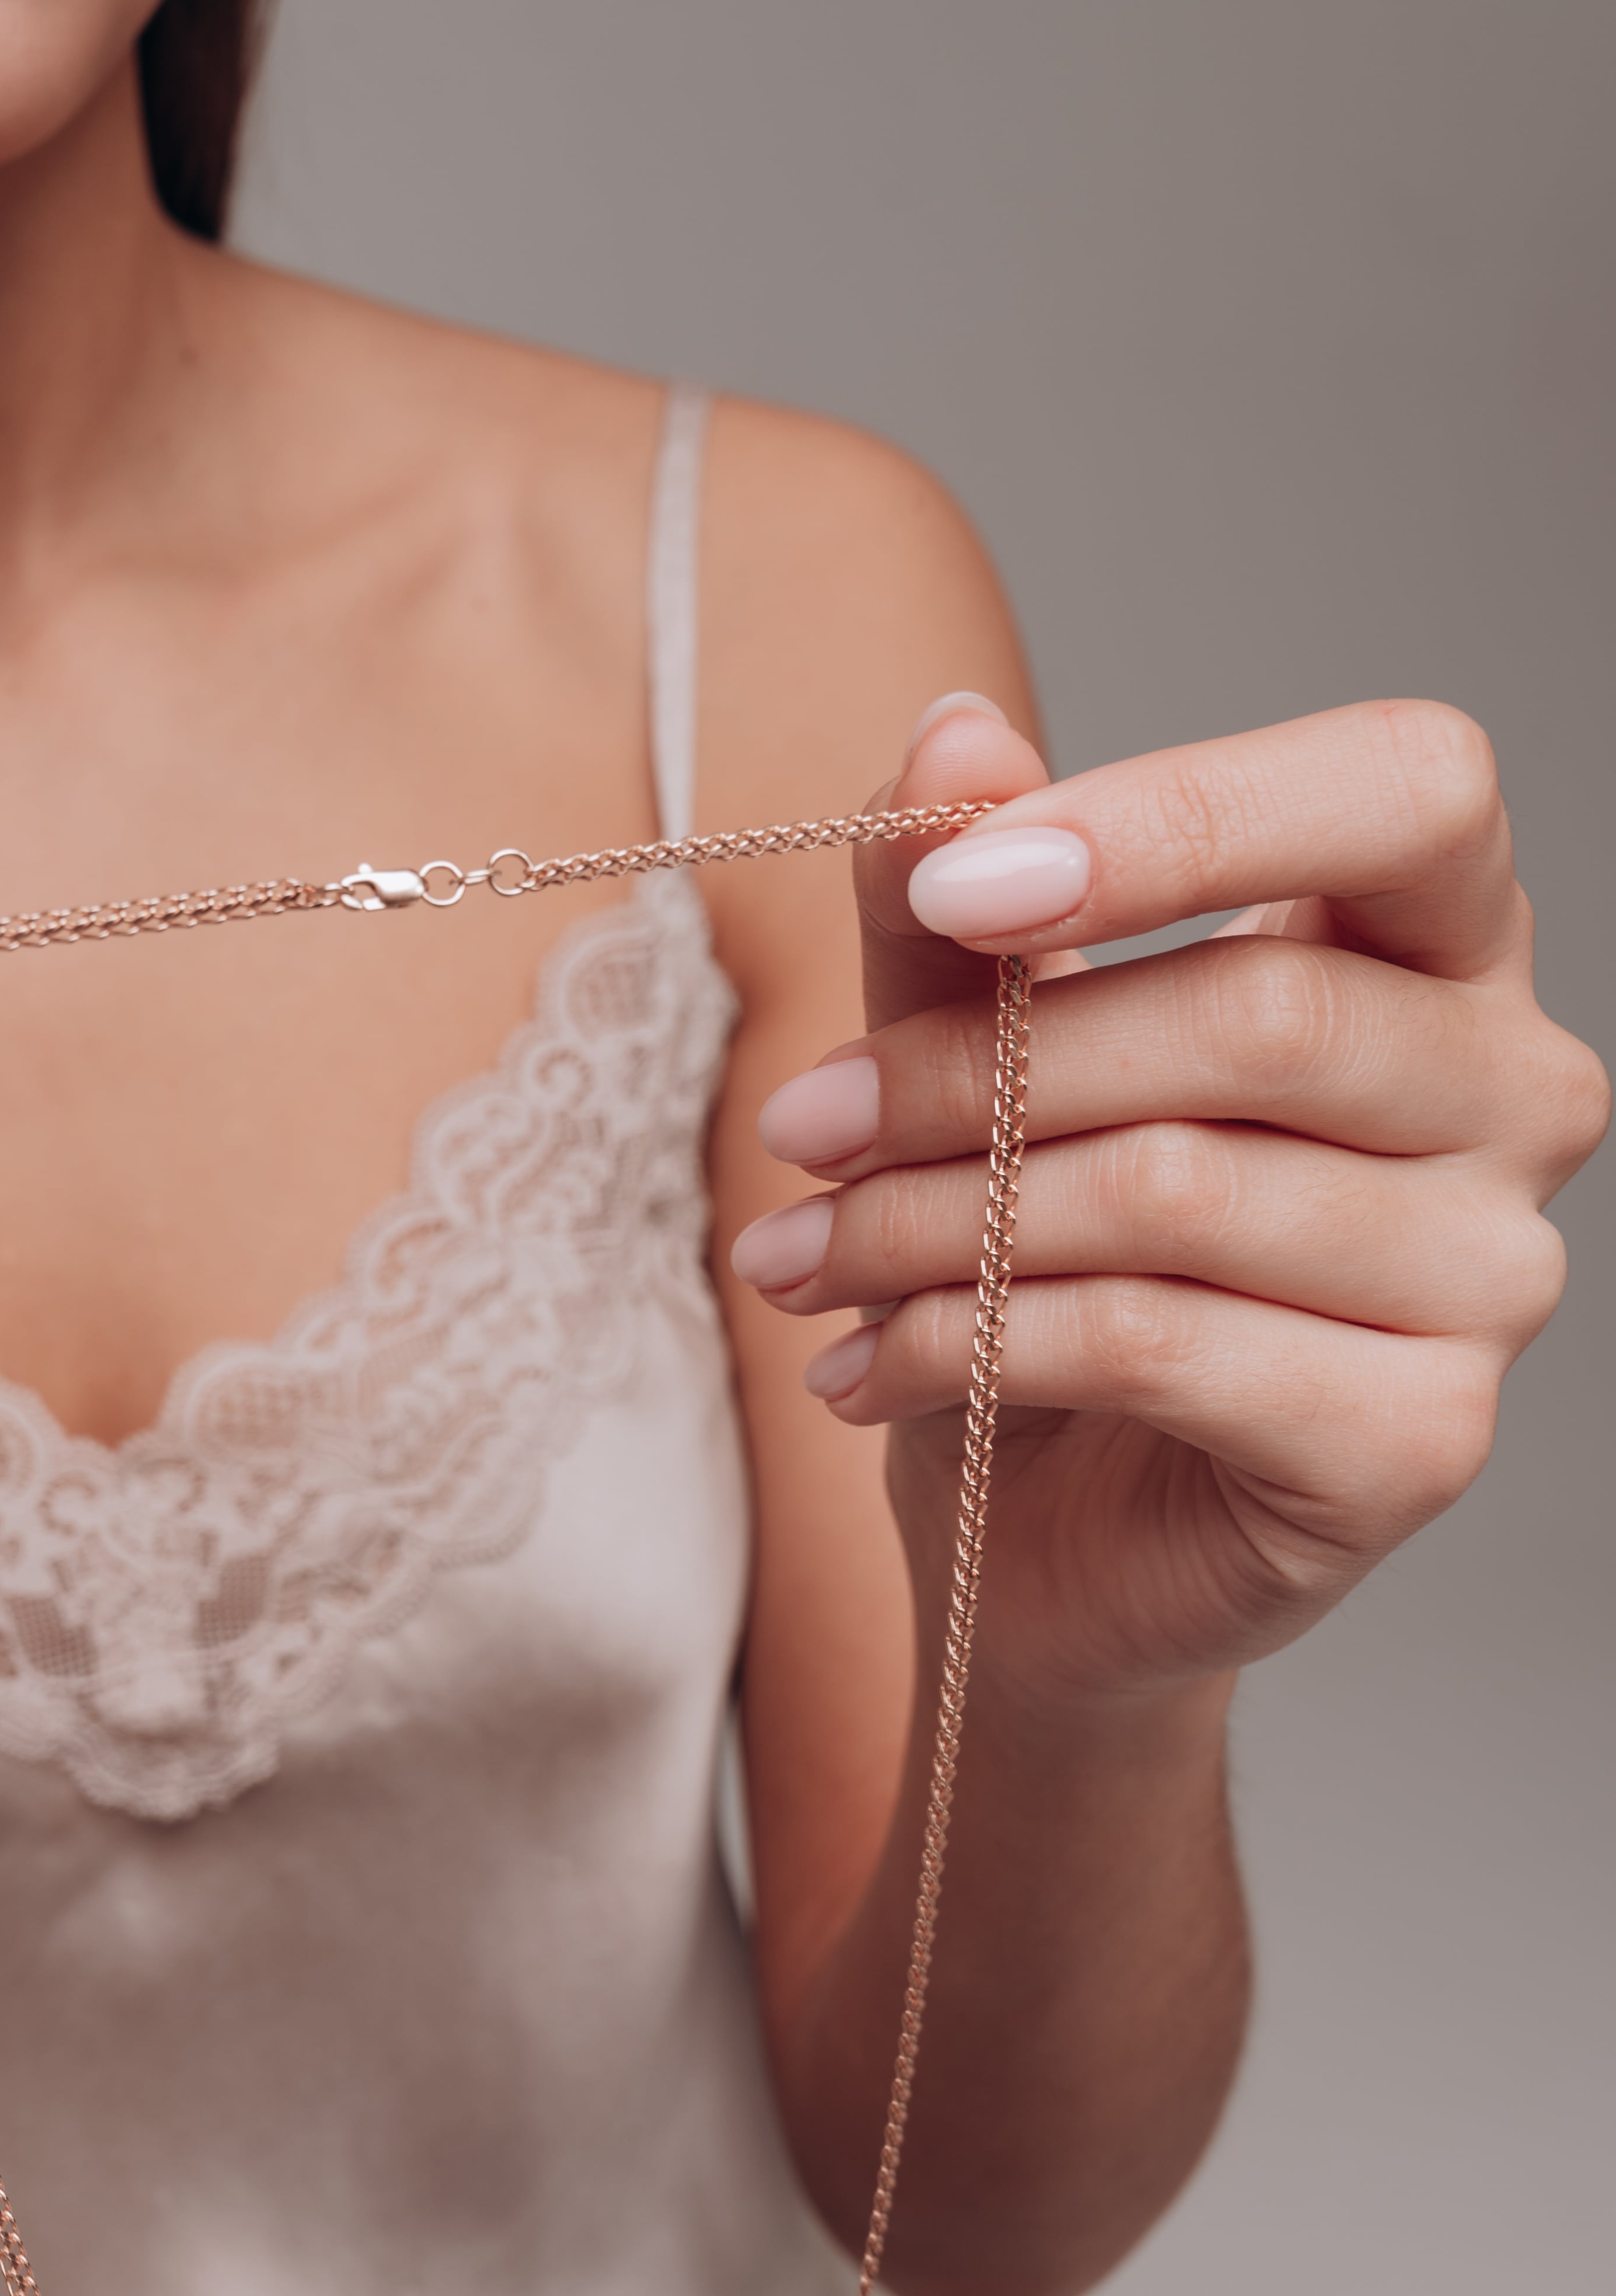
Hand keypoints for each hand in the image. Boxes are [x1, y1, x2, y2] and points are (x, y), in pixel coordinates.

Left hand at [730, 697, 1607, 1707]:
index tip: (957, 886)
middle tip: (800, 1126)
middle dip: (975, 1072)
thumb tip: (953, 737)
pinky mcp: (1417, 1442)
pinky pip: (1161, 1348)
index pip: (1412, 788)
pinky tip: (868, 1369)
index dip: (1183, 814)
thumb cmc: (1040, 1266)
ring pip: (1179, 1193)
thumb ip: (961, 909)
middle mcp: (1517, 1096)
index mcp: (1443, 947)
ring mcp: (1490, 1279)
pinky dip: (971, 1347)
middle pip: (1257, 1014)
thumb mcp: (972, 1059)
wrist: (1046, 1538)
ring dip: (933, 1225)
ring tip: (798, 1261)